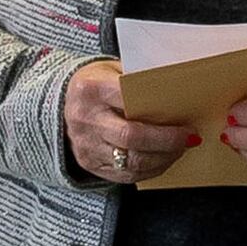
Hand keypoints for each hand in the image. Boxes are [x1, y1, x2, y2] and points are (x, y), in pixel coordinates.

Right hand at [62, 59, 199, 185]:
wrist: (58, 106)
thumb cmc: (95, 86)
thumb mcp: (111, 70)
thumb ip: (139, 80)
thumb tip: (180, 92)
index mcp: (92, 90)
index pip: (130, 102)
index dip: (161, 114)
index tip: (185, 121)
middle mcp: (86, 119)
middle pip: (131, 137)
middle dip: (166, 142)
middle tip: (188, 139)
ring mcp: (86, 145)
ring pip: (131, 161)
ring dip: (163, 158)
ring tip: (179, 149)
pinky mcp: (89, 163)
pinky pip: (125, 174)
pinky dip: (150, 170)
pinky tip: (162, 160)